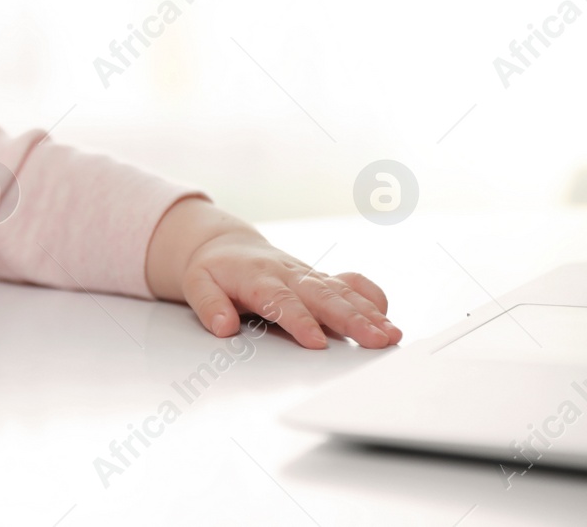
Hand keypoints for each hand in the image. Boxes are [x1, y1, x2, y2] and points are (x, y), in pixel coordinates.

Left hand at [145, 198, 402, 349]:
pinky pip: (349, 283)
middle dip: (352, 319)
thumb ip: (209, 305)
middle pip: (324, 297)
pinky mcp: (321, 279)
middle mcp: (289, 275)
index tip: (317, 342)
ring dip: (369, 313)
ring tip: (391, 335)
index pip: (282, 301)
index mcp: (259, 278)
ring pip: (343, 292)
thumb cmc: (214, 269)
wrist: (226, 245)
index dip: (300, 321)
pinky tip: (386, 314)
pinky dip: (369, 296)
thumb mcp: (196, 283)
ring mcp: (308, 276)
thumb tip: (223, 326)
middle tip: (376, 341)